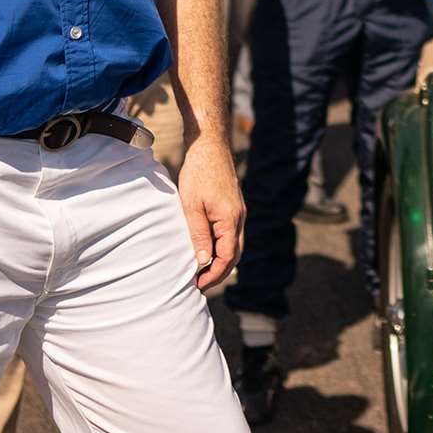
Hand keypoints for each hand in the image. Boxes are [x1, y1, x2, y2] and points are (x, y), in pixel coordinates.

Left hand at [177, 135, 244, 292]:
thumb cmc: (199, 174)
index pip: (226, 258)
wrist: (210, 147)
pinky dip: (222, 248)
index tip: (197, 285)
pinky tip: (207, 249)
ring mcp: (239, 213)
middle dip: (219, 273)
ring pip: (235, 246)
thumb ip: (198, 235)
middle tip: (199, 284)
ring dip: (221, 261)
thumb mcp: (192, 206)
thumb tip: (202, 262)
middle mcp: (240, 219)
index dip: (213, 275)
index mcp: (231, 220)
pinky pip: (232, 235)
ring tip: (202, 271)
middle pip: (235, 255)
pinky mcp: (234, 208)